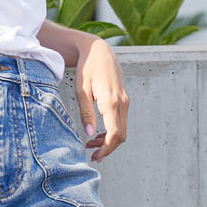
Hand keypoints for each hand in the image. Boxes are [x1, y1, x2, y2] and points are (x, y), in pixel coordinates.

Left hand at [74, 36, 128, 160]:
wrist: (98, 50)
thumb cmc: (86, 68)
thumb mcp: (81, 90)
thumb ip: (86, 112)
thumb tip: (89, 134)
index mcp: (111, 101)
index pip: (115, 133)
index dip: (106, 148)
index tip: (95, 156)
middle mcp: (122, 102)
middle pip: (121, 135)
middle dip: (108, 148)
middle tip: (92, 155)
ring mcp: (125, 101)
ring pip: (123, 129)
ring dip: (110, 140)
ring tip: (91, 145)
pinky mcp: (124, 99)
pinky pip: (121, 121)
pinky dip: (112, 131)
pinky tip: (98, 133)